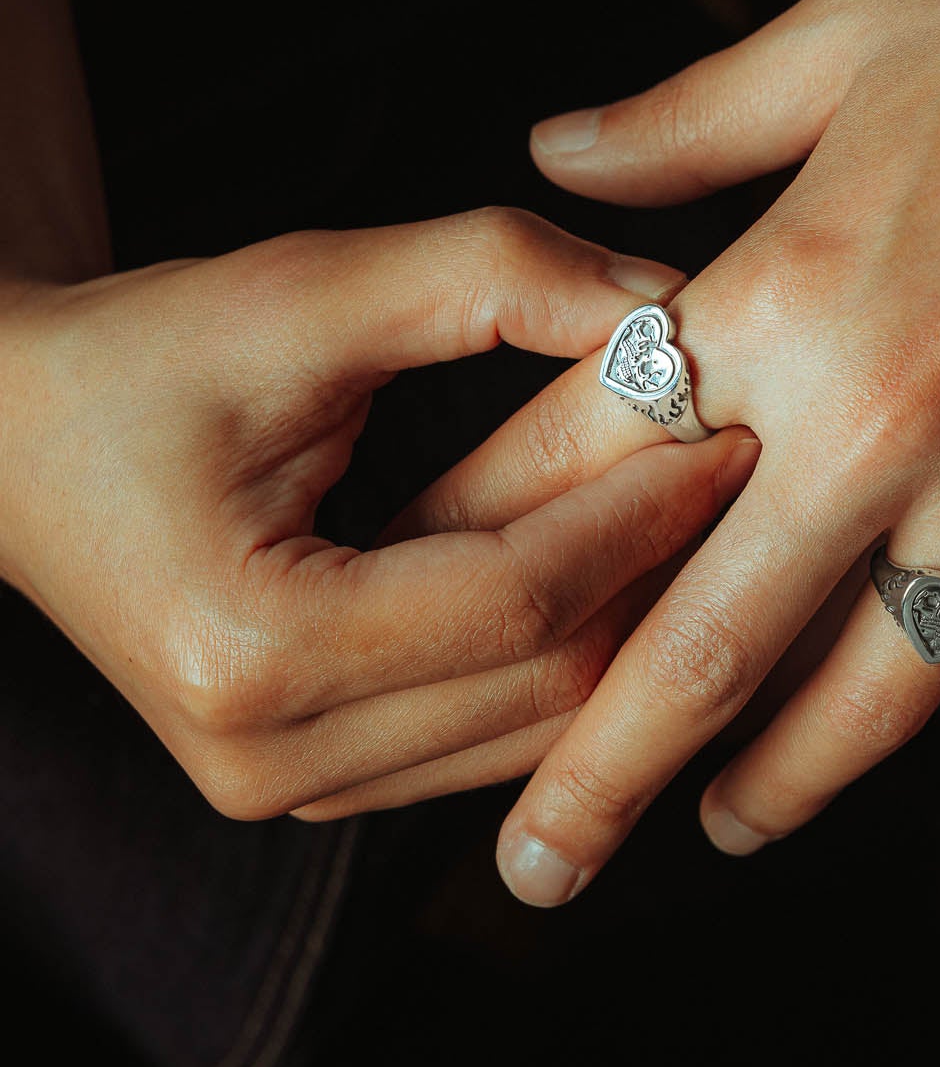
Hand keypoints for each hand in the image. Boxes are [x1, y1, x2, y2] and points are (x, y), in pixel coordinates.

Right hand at [0, 208, 756, 819]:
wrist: (13, 441)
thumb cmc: (140, 360)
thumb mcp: (303, 290)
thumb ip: (488, 276)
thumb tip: (662, 306)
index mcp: (253, 650)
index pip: (519, 602)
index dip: (643, 517)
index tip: (730, 434)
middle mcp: (266, 755)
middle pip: (542, 688)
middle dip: (657, 579)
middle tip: (740, 475)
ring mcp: (287, 789)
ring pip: (530, 735)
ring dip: (626, 633)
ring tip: (700, 529)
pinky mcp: (314, 783)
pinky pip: (487, 740)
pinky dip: (563, 668)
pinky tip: (620, 584)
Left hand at [428, 0, 939, 934]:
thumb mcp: (840, 38)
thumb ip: (679, 119)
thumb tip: (546, 147)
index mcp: (782, 289)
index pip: (593, 460)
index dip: (493, 551)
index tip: (432, 623)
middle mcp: (879, 416)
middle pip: (699, 636)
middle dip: (598, 770)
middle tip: (529, 870)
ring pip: (868, 696)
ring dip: (781, 788)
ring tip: (718, 832)